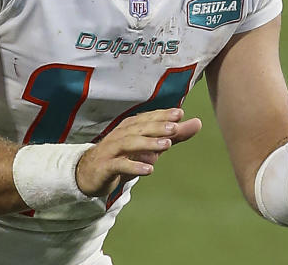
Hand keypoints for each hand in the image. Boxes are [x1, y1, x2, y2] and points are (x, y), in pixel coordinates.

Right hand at [75, 108, 201, 197]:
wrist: (90, 173)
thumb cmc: (123, 155)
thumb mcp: (150, 145)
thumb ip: (173, 135)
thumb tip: (197, 122)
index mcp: (131, 127)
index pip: (148, 118)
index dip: (162, 115)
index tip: (179, 114)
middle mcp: (121, 135)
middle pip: (140, 128)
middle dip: (158, 126)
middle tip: (176, 126)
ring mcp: (112, 150)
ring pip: (130, 143)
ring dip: (148, 144)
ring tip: (166, 146)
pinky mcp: (106, 167)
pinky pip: (120, 165)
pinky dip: (134, 166)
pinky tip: (149, 169)